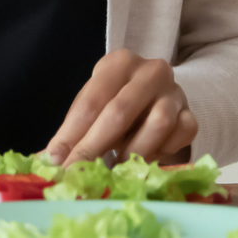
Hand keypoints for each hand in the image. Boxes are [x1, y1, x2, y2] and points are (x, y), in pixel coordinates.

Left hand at [44, 50, 198, 165]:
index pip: (90, 103)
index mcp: (118, 63)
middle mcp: (150, 71)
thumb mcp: (92, 108)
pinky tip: (146, 158)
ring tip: (116, 165)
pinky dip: (162, 152)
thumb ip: (71, 132)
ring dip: (133, 151)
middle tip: (78, 174)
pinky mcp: (192, 114)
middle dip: (94, 147)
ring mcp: (175, 92)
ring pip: (157, 124)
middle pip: (120, 113)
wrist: (158, 95)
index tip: (56, 163)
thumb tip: (45, 162)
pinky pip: (181, 136)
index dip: (71, 136)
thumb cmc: (115, 101)